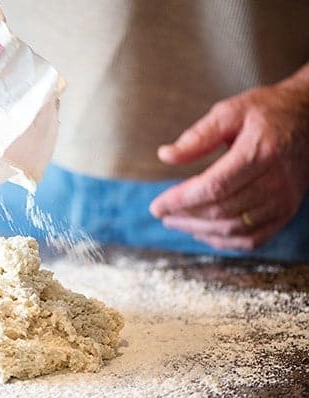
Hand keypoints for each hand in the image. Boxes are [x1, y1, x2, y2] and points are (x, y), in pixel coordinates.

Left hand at [150, 66, 308, 250]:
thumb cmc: (265, 113)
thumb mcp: (230, 112)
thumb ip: (197, 136)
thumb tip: (165, 155)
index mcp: (261, 152)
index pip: (215, 187)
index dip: (182, 200)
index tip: (156, 206)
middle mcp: (277, 181)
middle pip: (222, 211)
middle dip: (185, 216)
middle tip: (161, 213)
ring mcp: (284, 200)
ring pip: (235, 228)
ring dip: (199, 230)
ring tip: (175, 222)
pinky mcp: (286, 212)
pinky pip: (252, 239)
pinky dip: (223, 240)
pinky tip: (201, 231)